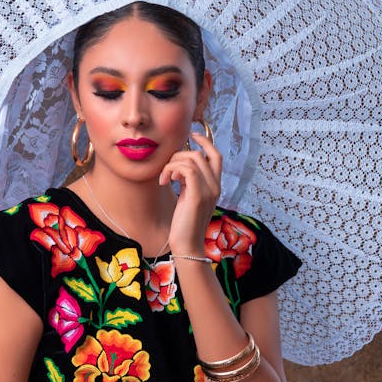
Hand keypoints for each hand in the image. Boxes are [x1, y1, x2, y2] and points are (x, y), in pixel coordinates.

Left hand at [159, 130, 222, 255]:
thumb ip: (188, 182)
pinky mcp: (197, 196)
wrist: (186, 245)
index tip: (191, 135)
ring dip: (173, 164)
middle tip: (168, 169)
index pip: (216, 156)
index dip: (205, 141)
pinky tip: (165, 181)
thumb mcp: (188, 198)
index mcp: (215, 186)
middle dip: (181, 154)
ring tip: (165, 179)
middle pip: (202, 154)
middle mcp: (215, 186)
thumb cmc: (184, 224)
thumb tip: (180, 167)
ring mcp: (209, 191)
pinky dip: (172, 170)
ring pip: (192, 159)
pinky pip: (187, 170)